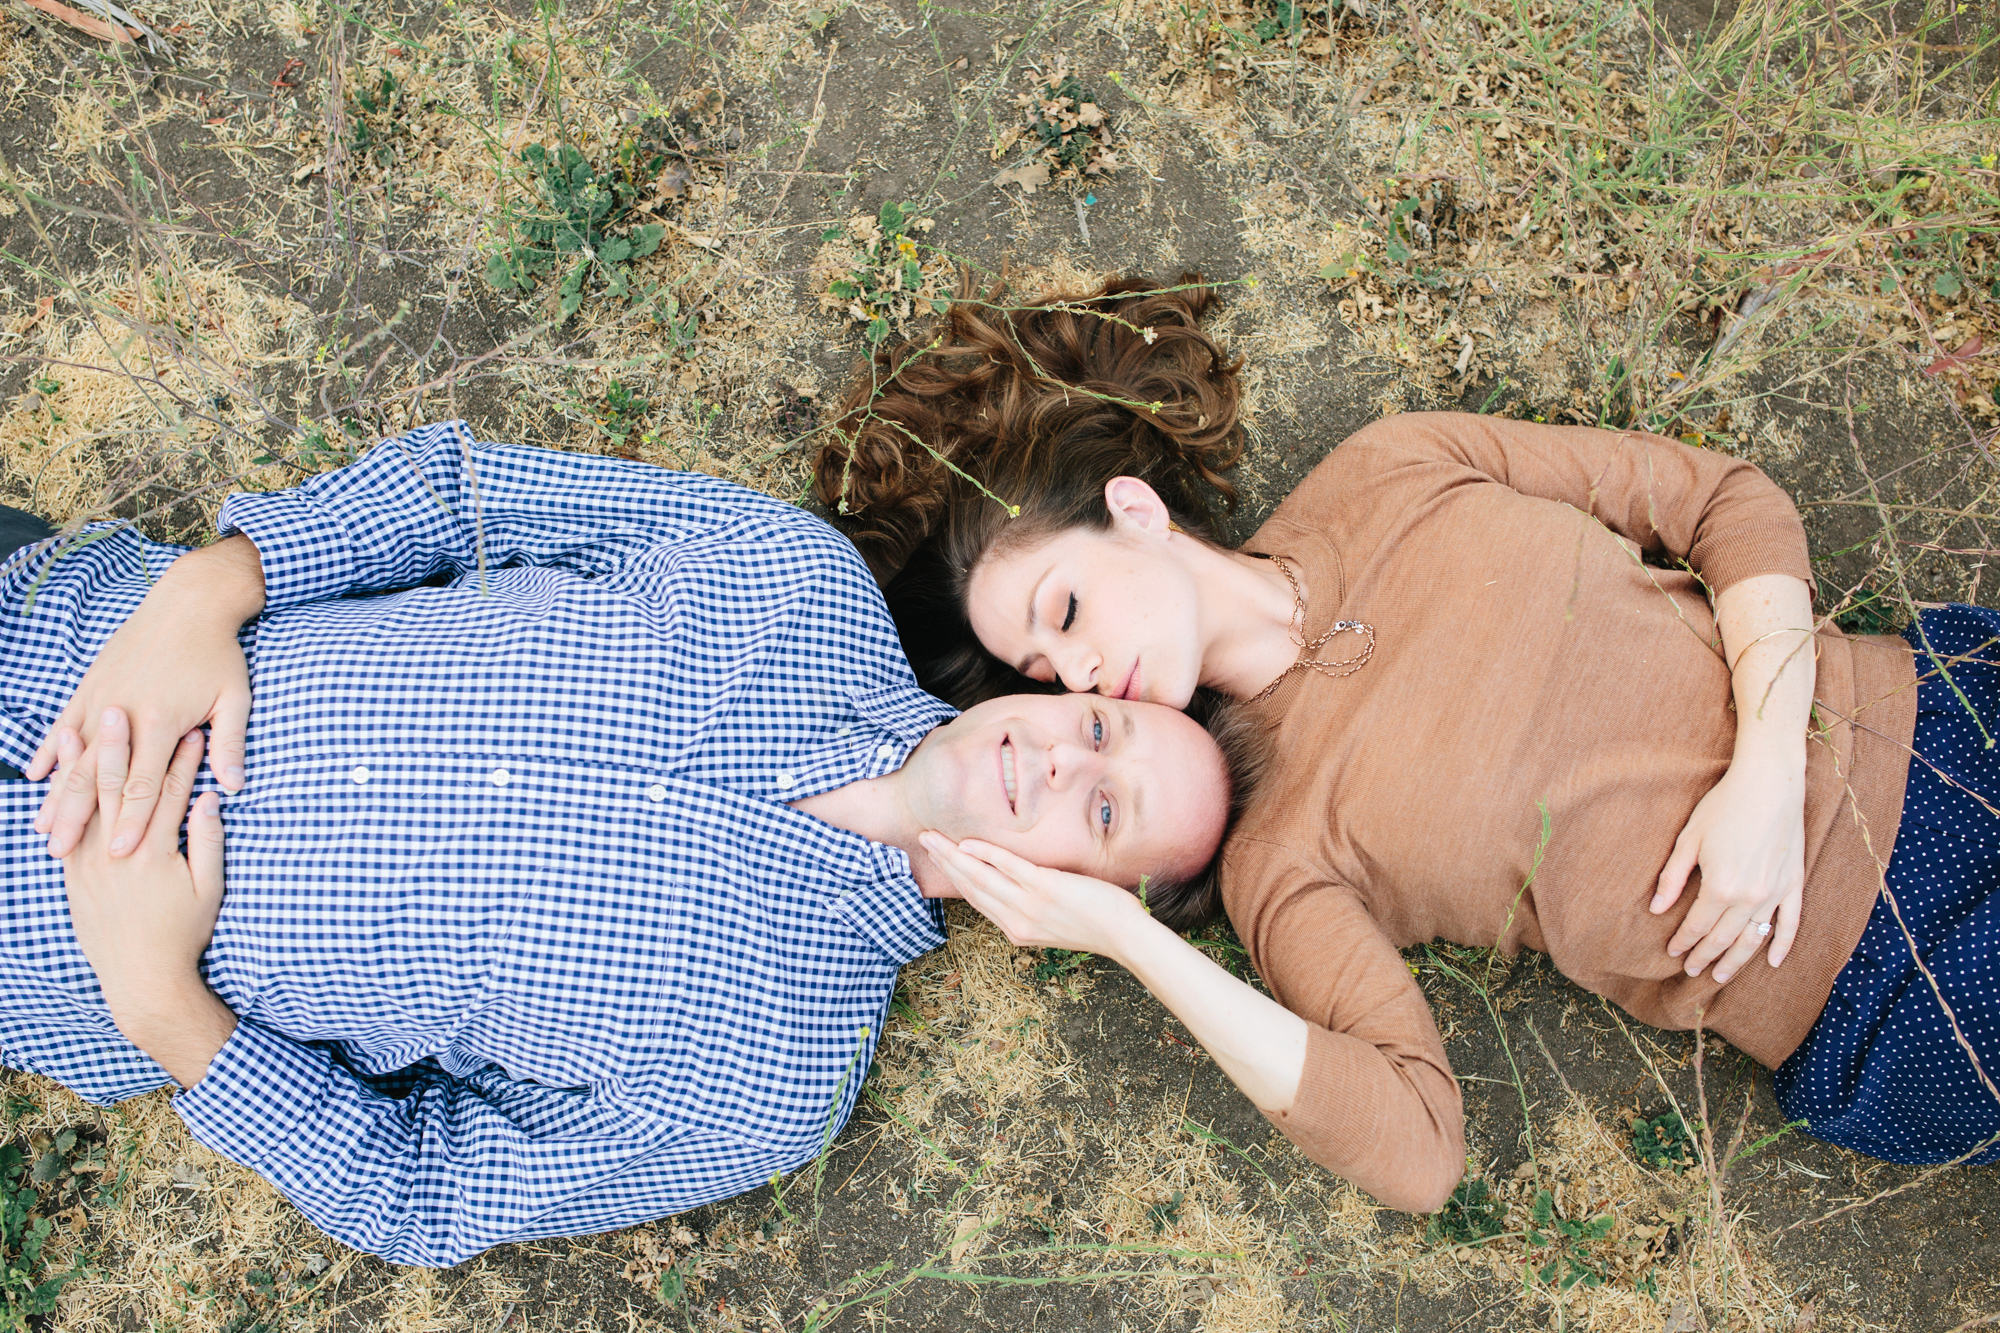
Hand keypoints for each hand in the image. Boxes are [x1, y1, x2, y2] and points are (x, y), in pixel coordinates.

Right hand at [27, 535, 262, 858]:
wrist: (189, 604)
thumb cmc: (218, 653)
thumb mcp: (235, 698)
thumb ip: (228, 744)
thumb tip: (233, 787)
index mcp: (162, 721)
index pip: (144, 784)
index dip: (132, 821)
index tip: (121, 854)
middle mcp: (124, 713)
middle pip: (96, 777)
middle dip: (78, 819)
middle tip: (60, 854)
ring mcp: (102, 698)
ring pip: (73, 756)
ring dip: (56, 793)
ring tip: (43, 826)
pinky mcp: (92, 685)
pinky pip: (65, 723)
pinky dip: (50, 750)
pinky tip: (35, 774)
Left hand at [64, 719, 235, 1084]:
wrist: (141, 977)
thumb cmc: (184, 933)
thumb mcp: (210, 888)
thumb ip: (208, 841)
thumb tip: (210, 799)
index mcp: (156, 852)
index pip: (171, 793)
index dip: (184, 760)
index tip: (193, 729)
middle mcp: (118, 851)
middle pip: (122, 787)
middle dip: (122, 745)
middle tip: (119, 708)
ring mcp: (91, 862)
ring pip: (87, 803)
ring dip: (82, 764)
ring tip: (76, 729)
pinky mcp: (74, 875)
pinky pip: (67, 827)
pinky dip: (62, 799)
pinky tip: (57, 777)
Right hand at [917, 834, 1147, 957]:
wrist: (1124, 936)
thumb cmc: (1098, 925)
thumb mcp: (1055, 924)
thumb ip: (1032, 909)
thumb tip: (1020, 887)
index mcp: (1017, 930)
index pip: (978, 900)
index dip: (955, 878)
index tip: (940, 859)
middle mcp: (1017, 921)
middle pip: (971, 887)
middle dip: (944, 862)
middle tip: (924, 840)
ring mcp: (1030, 905)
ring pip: (981, 876)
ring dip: (953, 855)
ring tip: (933, 838)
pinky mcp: (1046, 889)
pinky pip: (1008, 867)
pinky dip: (986, 853)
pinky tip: (969, 842)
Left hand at [1651, 758, 1804, 983]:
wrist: (1770, 784)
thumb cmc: (1724, 806)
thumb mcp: (1688, 839)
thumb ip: (1672, 878)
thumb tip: (1656, 909)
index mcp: (1720, 887)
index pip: (1697, 927)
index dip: (1683, 942)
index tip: (1672, 953)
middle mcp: (1750, 897)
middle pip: (1723, 939)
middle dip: (1705, 957)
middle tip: (1692, 971)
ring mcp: (1775, 893)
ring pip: (1754, 939)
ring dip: (1736, 960)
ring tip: (1721, 976)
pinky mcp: (1794, 884)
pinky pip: (1790, 923)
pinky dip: (1782, 945)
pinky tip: (1773, 962)